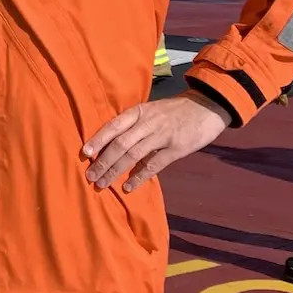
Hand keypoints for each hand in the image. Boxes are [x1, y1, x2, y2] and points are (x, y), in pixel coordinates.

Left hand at [82, 92, 228, 194]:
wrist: (207, 106)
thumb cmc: (175, 111)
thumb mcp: (152, 111)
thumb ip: (134, 125)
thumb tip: (110, 144)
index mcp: (139, 112)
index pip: (113, 125)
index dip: (98, 139)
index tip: (85, 153)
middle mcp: (148, 122)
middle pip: (120, 143)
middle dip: (103, 161)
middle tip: (90, 176)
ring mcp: (162, 135)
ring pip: (133, 154)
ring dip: (115, 171)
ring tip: (102, 184)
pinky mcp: (176, 148)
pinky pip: (154, 164)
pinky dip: (139, 176)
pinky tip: (127, 187)